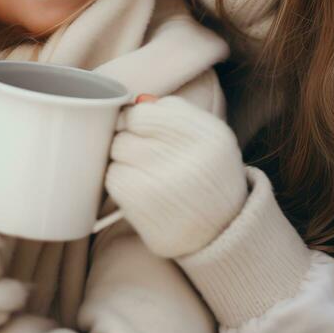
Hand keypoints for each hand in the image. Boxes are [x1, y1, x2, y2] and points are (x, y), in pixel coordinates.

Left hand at [106, 96, 247, 258]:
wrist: (220, 232)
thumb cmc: (207, 175)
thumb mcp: (208, 136)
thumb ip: (176, 112)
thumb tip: (138, 100)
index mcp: (210, 136)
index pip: (146, 111)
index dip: (137, 118)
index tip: (142, 130)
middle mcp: (191, 158)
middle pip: (128, 128)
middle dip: (129, 136)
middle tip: (145, 153)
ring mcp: (166, 185)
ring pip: (117, 150)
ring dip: (124, 159)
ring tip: (145, 172)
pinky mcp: (145, 208)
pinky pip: (113, 178)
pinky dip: (120, 181)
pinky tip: (139, 189)